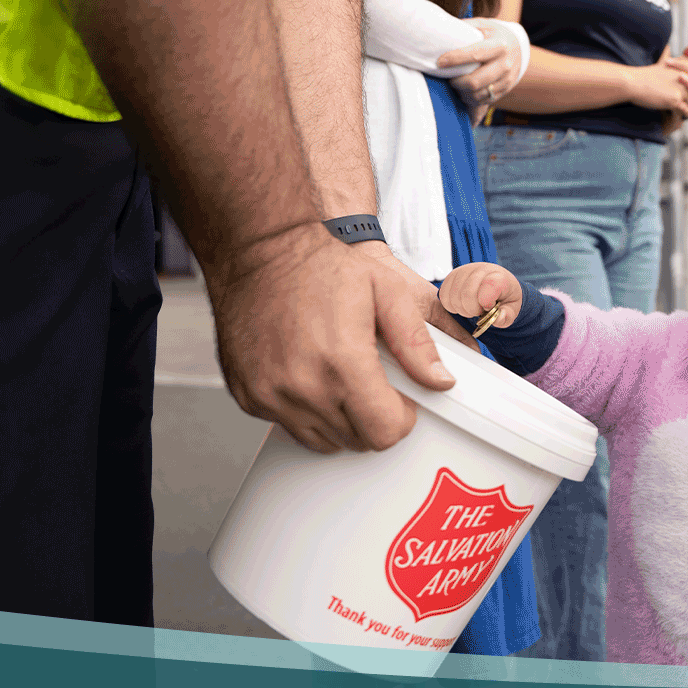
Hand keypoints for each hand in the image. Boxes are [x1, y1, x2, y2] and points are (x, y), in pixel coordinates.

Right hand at [204, 224, 457, 453]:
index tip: (400, 400)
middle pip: (356, 440)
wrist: (259, 248)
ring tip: (339, 375)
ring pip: (322, 439)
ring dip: (338, 418)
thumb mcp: (386, 291)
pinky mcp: (247, 394)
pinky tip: (307, 372)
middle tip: (371, 380)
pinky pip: (286, 424)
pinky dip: (303, 409)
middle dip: (372, 417)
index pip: (384, 432)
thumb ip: (415, 342)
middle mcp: (302, 386)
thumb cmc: (319, 264)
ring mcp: (269, 393)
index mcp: (342, 362)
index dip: (400, 419)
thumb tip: (439, 380)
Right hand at [436, 262, 523, 329]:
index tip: (488, 307)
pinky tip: (462, 304)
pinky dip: (451, 305)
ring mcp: (464, 271)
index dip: (486, 301)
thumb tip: (497, 319)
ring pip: (454, 296)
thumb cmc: (504, 297)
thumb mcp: (512, 309)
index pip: (489, 285)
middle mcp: (480, 269)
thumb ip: (506, 316)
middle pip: (467, 294)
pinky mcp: (451, 276)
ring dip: (461, 309)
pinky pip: (443, 295)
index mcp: (499, 276)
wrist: (496, 284)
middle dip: (472, 310)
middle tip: (479, 311)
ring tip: (472, 307)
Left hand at [438, 22, 522, 118]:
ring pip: (478, 94)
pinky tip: (465, 91)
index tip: (440, 62)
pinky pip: (485, 100)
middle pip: (475, 81)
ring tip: (456, 85)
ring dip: (462, 92)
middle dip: (456, 82)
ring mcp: (507, 79)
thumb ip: (465, 28)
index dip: (455, 59)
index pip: (475, 54)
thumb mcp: (483, 25)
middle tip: (448, 77)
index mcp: (499, 45)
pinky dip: (471, 99)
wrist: (519, 46)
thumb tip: (441, 32)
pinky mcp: (506, 89)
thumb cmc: (494, 34)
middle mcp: (505, 63)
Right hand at [627, 58, 687, 121]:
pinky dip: (687, 115)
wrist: (632, 82)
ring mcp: (680, 87)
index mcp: (682, 65)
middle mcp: (684, 75)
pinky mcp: (674, 99)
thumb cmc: (645, 75)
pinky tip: (685, 119)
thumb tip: (677, 46)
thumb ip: (675, 57)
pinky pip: (686, 109)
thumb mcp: (663, 63)